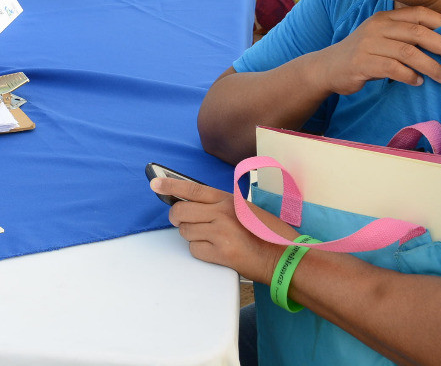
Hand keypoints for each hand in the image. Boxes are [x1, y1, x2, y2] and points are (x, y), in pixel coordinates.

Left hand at [153, 177, 291, 281]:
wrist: (284, 256)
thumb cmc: (267, 232)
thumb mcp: (244, 209)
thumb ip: (219, 204)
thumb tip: (191, 203)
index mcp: (227, 199)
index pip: (192, 189)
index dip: (170, 185)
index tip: (155, 185)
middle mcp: (222, 213)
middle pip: (181, 211)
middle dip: (177, 218)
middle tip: (183, 221)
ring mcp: (220, 233)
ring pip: (185, 232)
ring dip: (191, 236)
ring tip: (210, 238)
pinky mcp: (221, 253)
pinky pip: (194, 249)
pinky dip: (200, 251)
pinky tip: (215, 250)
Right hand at [314, 5, 440, 94]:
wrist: (328, 67)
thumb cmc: (364, 54)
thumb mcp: (382, 37)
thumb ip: (405, 35)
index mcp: (384, 18)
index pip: (418, 13)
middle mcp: (377, 27)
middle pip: (417, 32)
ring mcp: (368, 45)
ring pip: (408, 52)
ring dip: (431, 66)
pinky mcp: (362, 63)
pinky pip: (392, 68)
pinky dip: (409, 76)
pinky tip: (418, 82)